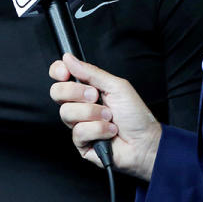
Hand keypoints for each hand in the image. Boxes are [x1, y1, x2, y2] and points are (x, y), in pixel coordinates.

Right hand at [49, 53, 161, 180]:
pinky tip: (109, 131)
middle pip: (57, 92)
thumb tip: (69, 59)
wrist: (145, 141)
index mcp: (85, 88)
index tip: (65, 73)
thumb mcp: (116, 86)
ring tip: (109, 117)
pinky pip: (78, 132)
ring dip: (93, 114)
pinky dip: (98, 130)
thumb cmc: (135, 115)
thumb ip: (91, 72)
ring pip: (67, 112)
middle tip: (95, 96)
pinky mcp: (80, 142)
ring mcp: (78, 123)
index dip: (58, 71)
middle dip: (76, 93)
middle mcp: (79, 104)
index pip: (60, 75)